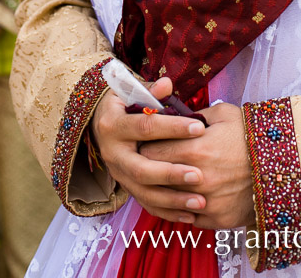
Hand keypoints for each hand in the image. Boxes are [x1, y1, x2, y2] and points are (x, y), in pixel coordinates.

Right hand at [91, 77, 207, 223]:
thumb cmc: (123, 103)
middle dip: (171, 174)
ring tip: (200, 202)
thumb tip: (167, 83)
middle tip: (199, 175)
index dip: (173, 128)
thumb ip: (150, 90)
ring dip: (173, 199)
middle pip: (141, 168)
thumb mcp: (130, 91)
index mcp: (114, 125)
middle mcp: (112, 153)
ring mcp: (118, 174)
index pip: (146, 127)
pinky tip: (191, 216)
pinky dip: (168, 212)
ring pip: (144, 192)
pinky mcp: (125, 188)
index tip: (200, 128)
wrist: (99, 122)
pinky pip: (146, 204)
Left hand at [140, 98, 254, 230]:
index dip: (147, 145)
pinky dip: (185, 207)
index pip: (151, 151)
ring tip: (168, 177)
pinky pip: (188, 216)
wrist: (284, 164)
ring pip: (168, 200)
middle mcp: (197, 179)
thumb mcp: (223, 114)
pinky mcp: (216, 219)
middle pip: (156, 177)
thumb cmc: (251, 135)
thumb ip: (193, 116)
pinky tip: (188, 194)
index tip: (148, 142)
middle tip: (152, 159)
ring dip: (165, 189)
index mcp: (196, 149)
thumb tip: (171, 116)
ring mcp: (206, 203)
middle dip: (152, 166)